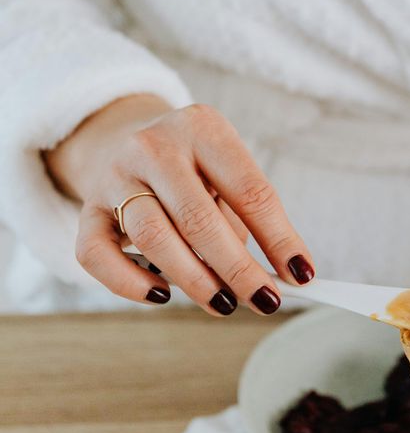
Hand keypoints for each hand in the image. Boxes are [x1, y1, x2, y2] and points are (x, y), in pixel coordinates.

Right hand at [45, 96, 314, 315]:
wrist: (122, 135)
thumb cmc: (192, 165)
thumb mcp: (224, 170)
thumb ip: (246, 216)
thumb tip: (276, 275)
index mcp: (203, 129)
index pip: (249, 189)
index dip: (279, 237)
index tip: (301, 274)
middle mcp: (154, 146)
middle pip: (199, 218)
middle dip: (238, 269)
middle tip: (265, 301)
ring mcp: (115, 175)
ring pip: (153, 237)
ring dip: (194, 279)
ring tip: (224, 304)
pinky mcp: (86, 208)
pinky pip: (98, 255)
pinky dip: (129, 283)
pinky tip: (161, 296)